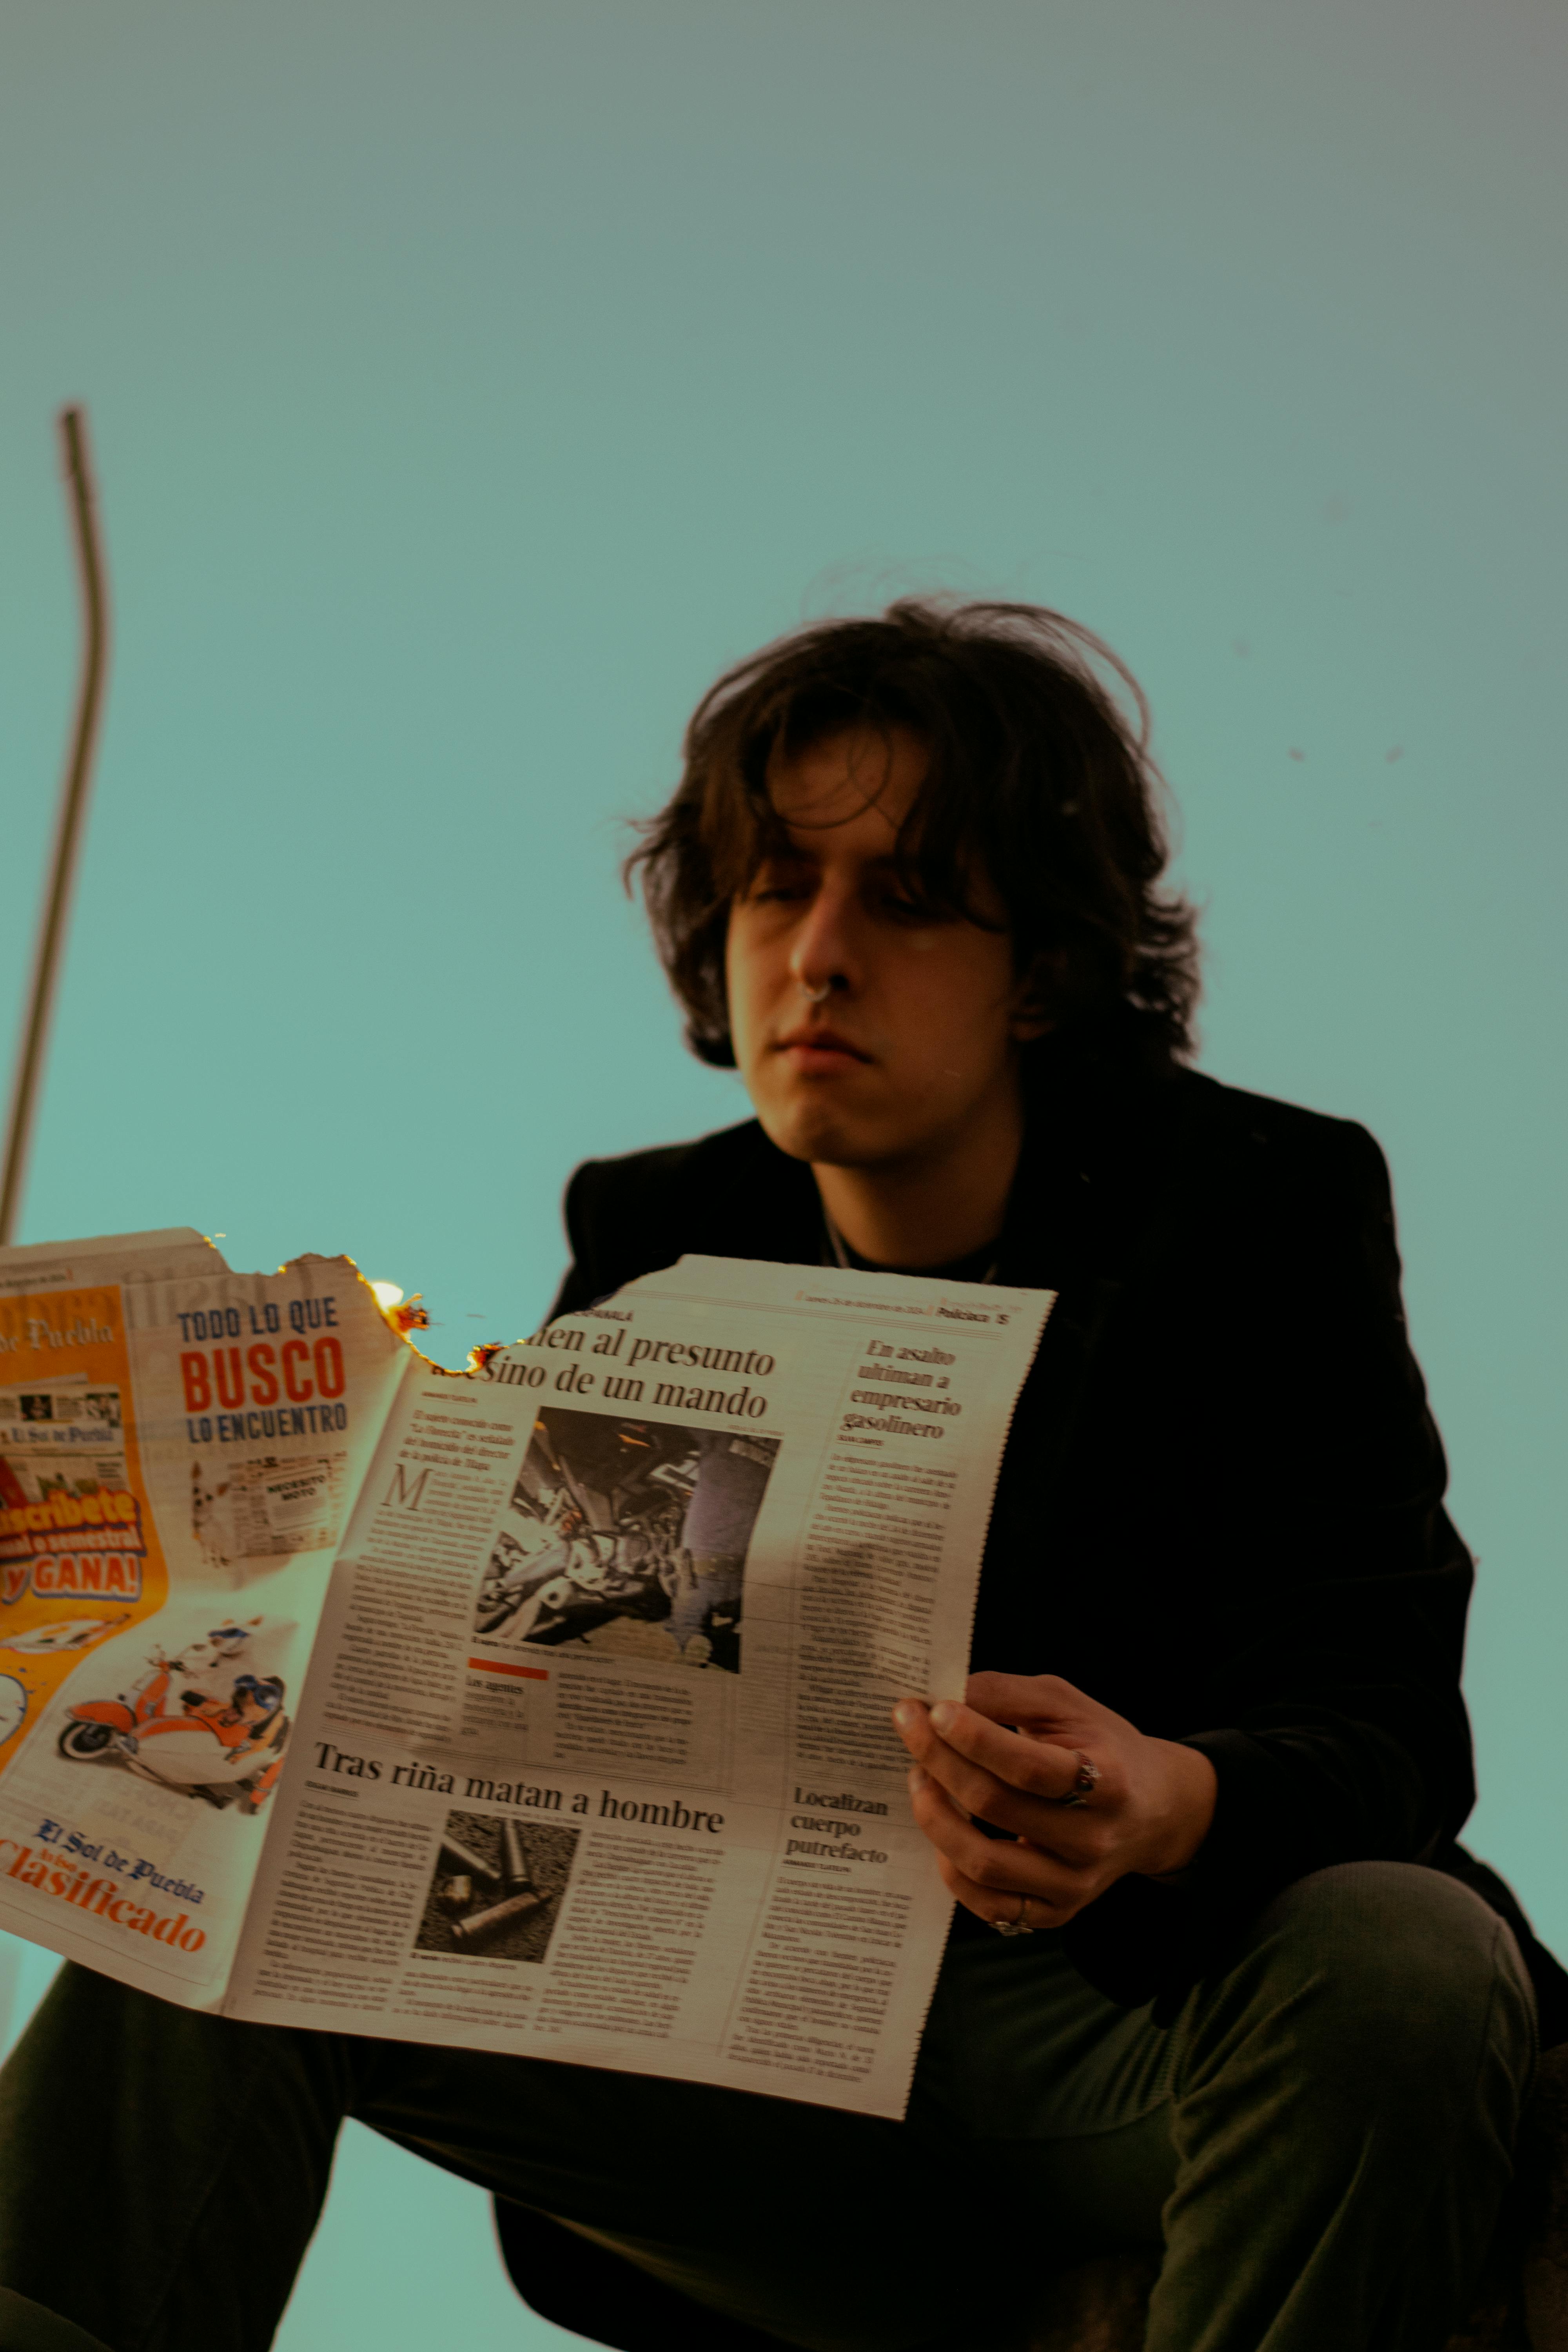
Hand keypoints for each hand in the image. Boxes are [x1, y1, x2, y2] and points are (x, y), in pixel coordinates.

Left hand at [892, 1671, 1216, 1930]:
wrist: (1151, 1810)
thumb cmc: (1099, 1745)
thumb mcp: (1065, 1704)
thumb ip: (1007, 1693)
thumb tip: (945, 1696)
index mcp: (1107, 1780)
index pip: (1029, 1766)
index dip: (973, 1737)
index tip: (933, 1709)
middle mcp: (1094, 1839)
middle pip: (996, 1806)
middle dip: (938, 1761)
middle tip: (910, 1728)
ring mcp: (1074, 1884)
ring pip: (984, 1863)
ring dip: (935, 1817)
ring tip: (919, 1777)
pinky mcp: (1056, 1913)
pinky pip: (988, 1905)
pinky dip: (951, 1868)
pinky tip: (943, 1827)